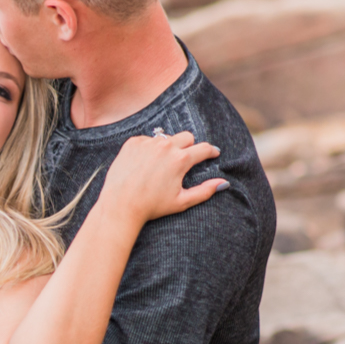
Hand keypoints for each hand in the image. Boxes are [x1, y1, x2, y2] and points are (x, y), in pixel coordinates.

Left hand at [98, 130, 224, 227]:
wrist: (120, 205)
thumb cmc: (152, 206)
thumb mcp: (181, 202)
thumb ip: (205, 191)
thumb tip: (224, 183)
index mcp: (181, 159)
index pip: (203, 148)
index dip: (210, 151)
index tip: (213, 153)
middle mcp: (165, 147)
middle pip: (187, 137)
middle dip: (189, 146)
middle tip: (185, 159)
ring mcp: (148, 143)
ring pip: (166, 138)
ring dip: (167, 148)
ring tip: (160, 166)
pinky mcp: (133, 143)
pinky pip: (147, 140)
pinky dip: (149, 149)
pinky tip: (144, 165)